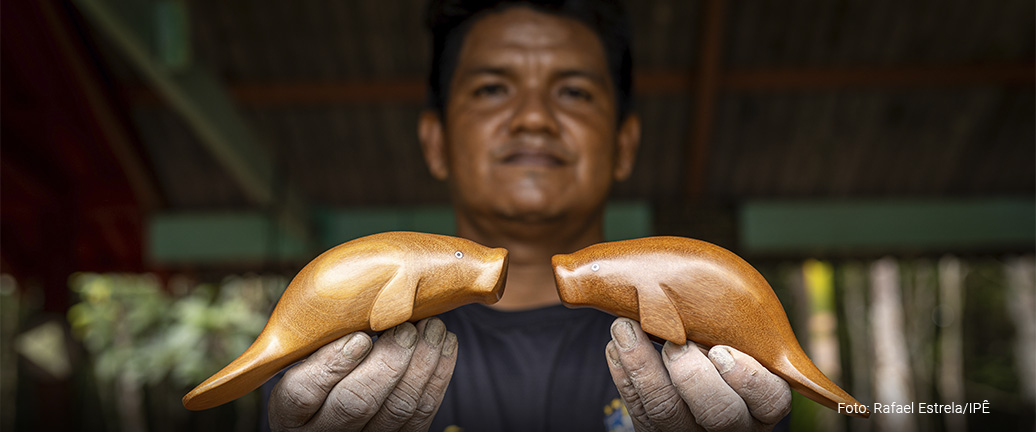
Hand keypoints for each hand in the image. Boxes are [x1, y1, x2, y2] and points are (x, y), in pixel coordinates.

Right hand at [268, 317, 457, 430]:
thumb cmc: (322, 371)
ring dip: (421, 363)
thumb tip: (358, 302)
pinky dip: (438, 375)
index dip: (332, 364)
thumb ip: (322, 342)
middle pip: (356, 403)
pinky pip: (423, 413)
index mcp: (291, 414)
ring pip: (397, 409)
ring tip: (432, 327)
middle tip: (406, 328)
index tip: (359, 337)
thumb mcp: (305, 360)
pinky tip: (444, 344)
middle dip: (388, 362)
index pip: (302, 393)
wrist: (343, 411)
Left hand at [606, 318, 790, 431]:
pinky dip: (624, 373)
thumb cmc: (721, 359)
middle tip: (674, 344)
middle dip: (692, 375)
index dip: (746, 377)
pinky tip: (617, 345)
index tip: (720, 350)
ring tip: (626, 328)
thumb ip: (730, 334)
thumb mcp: (740, 351)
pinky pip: (636, 408)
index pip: (769, 399)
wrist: (686, 392)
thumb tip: (699, 288)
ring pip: (666, 411)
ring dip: (643, 365)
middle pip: (719, 414)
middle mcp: (732, 426)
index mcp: (761, 405)